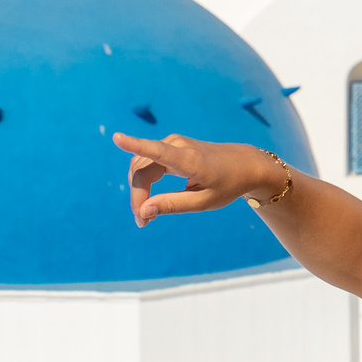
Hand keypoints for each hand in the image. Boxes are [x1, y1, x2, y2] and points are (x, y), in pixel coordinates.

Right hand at [110, 132, 282, 225]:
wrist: (243, 164)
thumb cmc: (227, 185)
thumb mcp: (203, 202)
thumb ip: (173, 205)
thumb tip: (143, 211)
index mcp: (190, 160)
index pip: (158, 151)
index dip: (135, 145)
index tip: (117, 138)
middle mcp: (178, 145)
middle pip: (142, 169)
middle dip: (137, 196)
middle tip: (143, 223)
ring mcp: (173, 143)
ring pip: (141, 166)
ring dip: (138, 190)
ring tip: (145, 216)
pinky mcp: (170, 146)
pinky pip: (147, 162)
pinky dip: (144, 182)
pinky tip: (148, 201)